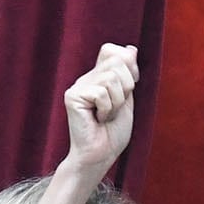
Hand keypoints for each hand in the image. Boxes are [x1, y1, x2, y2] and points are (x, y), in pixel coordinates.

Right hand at [64, 43, 139, 174]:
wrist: (101, 155)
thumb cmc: (113, 132)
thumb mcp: (127, 99)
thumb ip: (128, 75)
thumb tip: (131, 49)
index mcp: (99, 77)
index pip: (112, 50)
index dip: (128, 65)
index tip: (130, 87)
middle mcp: (86, 78)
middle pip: (117, 62)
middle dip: (126, 88)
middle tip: (116, 108)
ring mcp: (78, 86)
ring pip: (111, 79)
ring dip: (117, 103)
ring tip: (106, 116)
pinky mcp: (72, 96)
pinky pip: (101, 93)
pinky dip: (107, 110)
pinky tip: (98, 119)